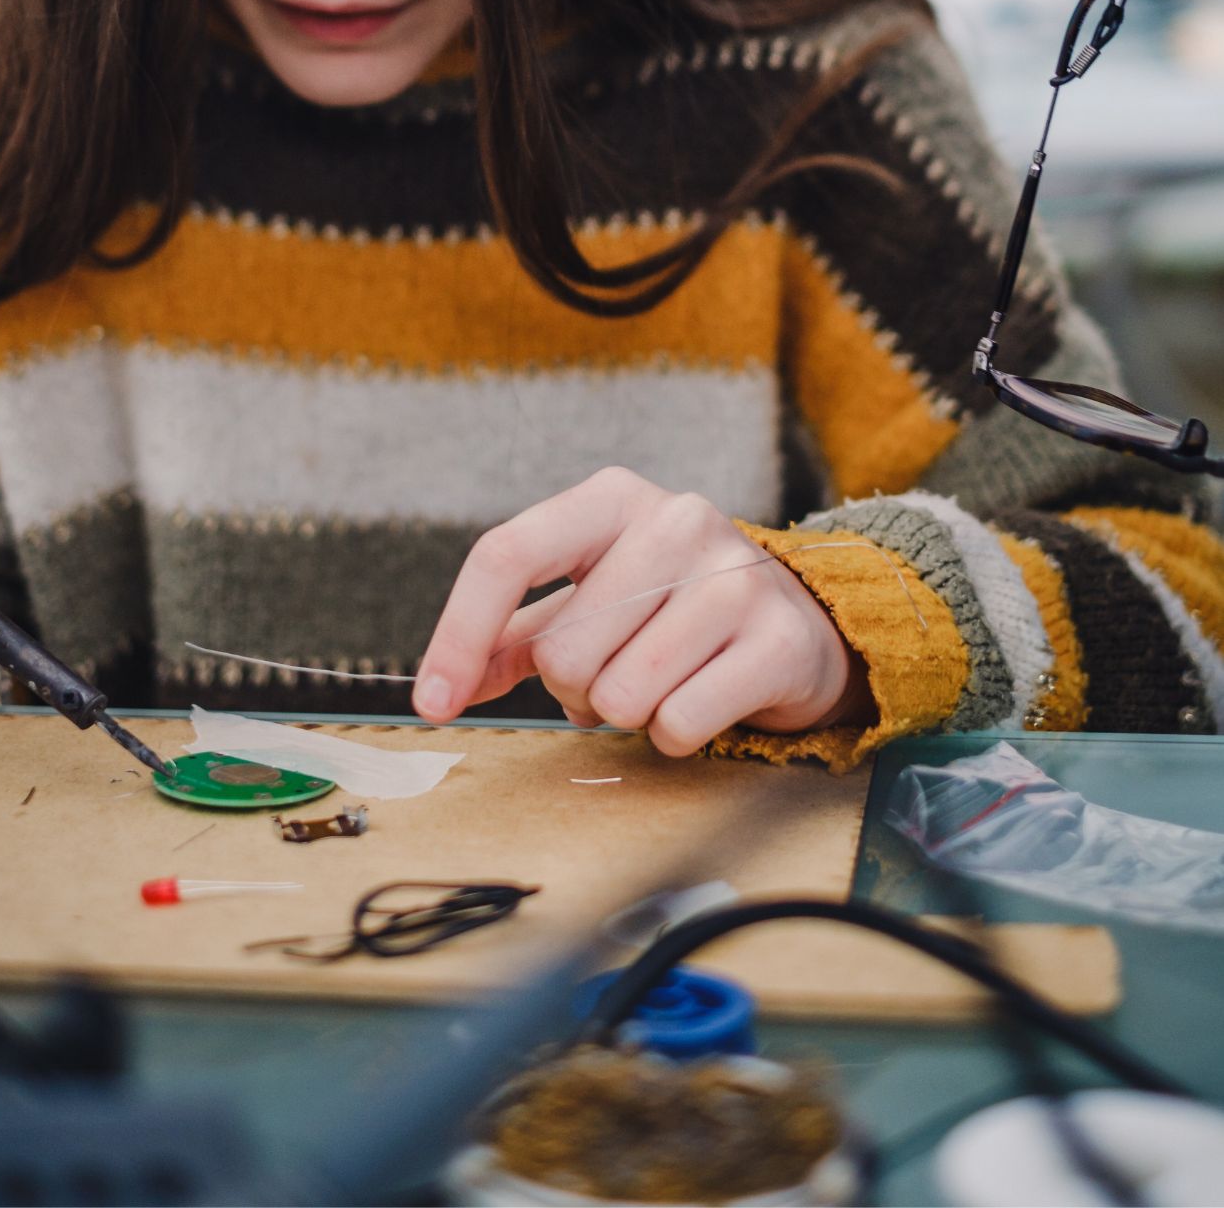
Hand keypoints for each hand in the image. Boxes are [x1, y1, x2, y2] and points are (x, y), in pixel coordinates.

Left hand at [413, 468, 869, 753]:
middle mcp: (676, 518)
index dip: (457, 636)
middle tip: (612, 674)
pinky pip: (677, 722)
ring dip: (626, 712)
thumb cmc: (671, 608)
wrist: (798, 619)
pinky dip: (674, 733)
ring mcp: (732, 575)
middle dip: (574, 688)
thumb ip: (513, 636)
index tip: (432, 704)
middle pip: (563, 650)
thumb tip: (442, 686)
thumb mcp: (590, 599)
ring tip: (659, 682)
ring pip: (619, 694)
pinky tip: (701, 698)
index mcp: (613, 497)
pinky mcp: (777, 638)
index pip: (507, 555)